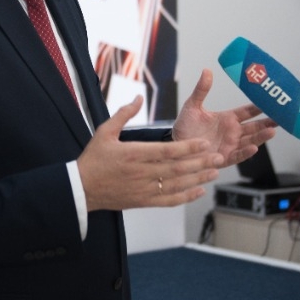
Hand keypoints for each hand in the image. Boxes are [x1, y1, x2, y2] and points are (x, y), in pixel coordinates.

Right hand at [77, 96, 223, 211]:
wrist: (81, 189)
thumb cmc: (93, 159)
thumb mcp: (104, 132)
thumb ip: (123, 114)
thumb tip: (138, 98)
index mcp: (134, 153)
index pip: (167, 151)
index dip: (188, 147)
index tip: (204, 143)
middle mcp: (142, 173)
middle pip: (177, 168)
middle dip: (200, 162)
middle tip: (219, 156)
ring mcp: (144, 189)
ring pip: (177, 185)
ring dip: (198, 178)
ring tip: (214, 172)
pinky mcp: (143, 201)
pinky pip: (169, 200)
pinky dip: (185, 196)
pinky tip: (198, 191)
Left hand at [171, 69, 276, 166]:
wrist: (175, 146)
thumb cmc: (185, 127)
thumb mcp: (192, 106)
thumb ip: (201, 90)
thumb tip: (207, 70)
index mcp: (227, 119)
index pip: (247, 112)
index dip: (259, 107)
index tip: (271, 101)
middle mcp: (232, 132)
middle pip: (254, 127)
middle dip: (267, 123)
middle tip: (282, 117)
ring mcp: (230, 146)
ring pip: (250, 141)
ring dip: (261, 137)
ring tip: (272, 131)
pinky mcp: (224, 158)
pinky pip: (238, 156)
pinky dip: (246, 152)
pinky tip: (254, 147)